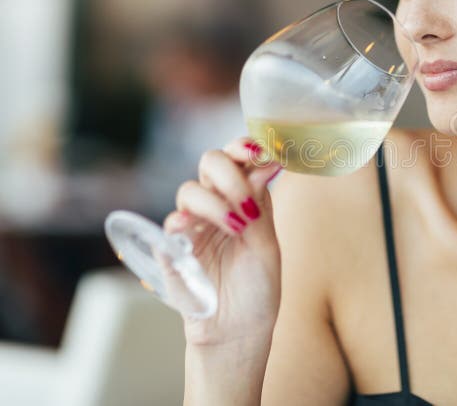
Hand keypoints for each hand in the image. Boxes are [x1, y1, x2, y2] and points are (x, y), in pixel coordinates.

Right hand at [164, 138, 282, 346]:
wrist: (239, 329)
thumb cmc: (258, 287)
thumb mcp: (267, 244)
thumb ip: (261, 205)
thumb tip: (267, 163)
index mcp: (245, 198)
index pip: (239, 158)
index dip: (245, 147)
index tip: (260, 152)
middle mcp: (218, 204)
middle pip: (211, 162)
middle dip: (229, 173)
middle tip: (246, 201)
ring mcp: (194, 224)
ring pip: (190, 189)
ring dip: (214, 202)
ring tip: (236, 226)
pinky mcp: (173, 248)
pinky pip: (169, 225)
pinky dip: (181, 222)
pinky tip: (192, 229)